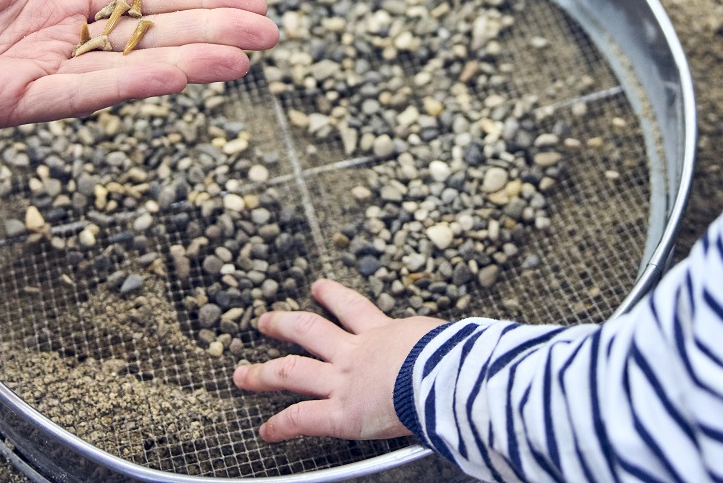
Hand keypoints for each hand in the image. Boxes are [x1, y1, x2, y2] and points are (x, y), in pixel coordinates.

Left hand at [0, 0, 278, 129]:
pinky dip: (132, 83)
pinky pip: (83, 92)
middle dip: (213, 32)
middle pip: (152, 36)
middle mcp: (57, 37)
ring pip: (130, 69)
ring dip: (188, 62)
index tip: (251, 0)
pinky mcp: (11, 103)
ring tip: (243, 56)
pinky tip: (178, 72)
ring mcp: (38, 72)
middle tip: (272, 33)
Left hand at [233, 279, 444, 441]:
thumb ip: (449, 345)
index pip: (354, 309)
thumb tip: (480, 348)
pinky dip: (280, 426)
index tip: (319, 288)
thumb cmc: (461, 358)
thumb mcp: (453, 339)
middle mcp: (357, 352)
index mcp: (387, 332)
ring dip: (263, 372)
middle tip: (265, 320)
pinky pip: (301, 419)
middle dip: (284, 324)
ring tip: (242, 373)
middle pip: (310, 331)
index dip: (333, 296)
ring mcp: (344, 381)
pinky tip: (265, 433)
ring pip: (291, 371)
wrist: (449, 374)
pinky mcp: (342, 413)